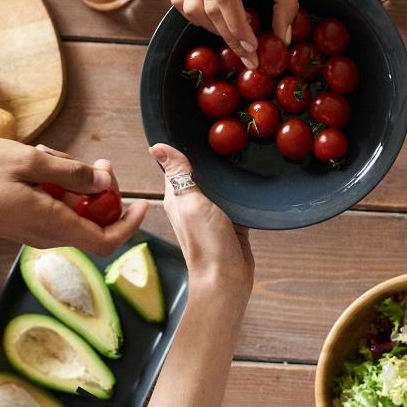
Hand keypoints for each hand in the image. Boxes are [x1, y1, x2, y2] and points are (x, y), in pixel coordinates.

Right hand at [0, 138, 147, 254]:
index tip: (142, 204)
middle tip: (97, 162)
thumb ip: (71, 173)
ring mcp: (32, 231)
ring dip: (75, 185)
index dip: (129, 225)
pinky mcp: (21, 223)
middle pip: (93, 223)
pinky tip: (40, 164)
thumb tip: (103, 184)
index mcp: (52, 224)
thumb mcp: (31, 161)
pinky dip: (56, 187)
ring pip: (72, 212)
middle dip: (103, 193)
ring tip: (54, 155)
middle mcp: (45, 235)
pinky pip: (53, 208)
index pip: (106, 241)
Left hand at [149, 143, 253, 301]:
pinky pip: (234, 199)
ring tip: (240, 151)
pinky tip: (249, 180)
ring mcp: (210, 213)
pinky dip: (239, 190)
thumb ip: (179, 176)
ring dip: (225, 173)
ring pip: (217, 185)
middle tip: (225, 136)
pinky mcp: (230, 221)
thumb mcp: (190, 203)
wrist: (227, 278)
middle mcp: (191, 204)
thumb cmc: (206, 243)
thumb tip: (158, 147)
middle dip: (208, 158)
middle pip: (199, 173)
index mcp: (176, 197)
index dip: (182, 148)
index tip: (196, 129)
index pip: (175, 165)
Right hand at [170, 0, 298, 68]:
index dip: (237, 28)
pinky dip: (195, 13)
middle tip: (247, 54)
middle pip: (206, 5)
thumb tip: (283, 37)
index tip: (253, 46)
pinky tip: (215, 20)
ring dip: (209, 27)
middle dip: (227, 35)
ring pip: (188, 3)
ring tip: (232, 36)